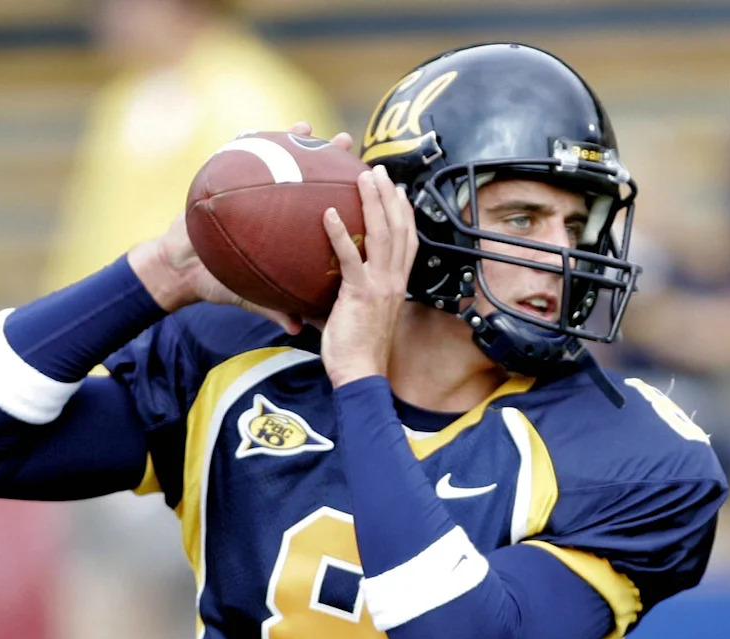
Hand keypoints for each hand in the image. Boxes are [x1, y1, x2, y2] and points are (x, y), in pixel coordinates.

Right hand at [128, 122, 353, 330]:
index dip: (346, 204)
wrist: (183, 271)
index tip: (369, 197)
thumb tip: (300, 327)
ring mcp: (254, 190)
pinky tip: (250, 130)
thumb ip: (278, 307)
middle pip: (311, 179)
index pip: (323, 213)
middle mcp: (277, 207)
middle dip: (333, 162)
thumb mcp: (252, 296)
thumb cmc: (220, 282)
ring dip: (295, 141)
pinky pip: (238, 155)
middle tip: (349, 148)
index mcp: (287, 232)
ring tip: (308, 128)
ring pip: (278, 158)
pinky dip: (246, 140)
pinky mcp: (226, 179)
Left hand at [320, 165, 417, 387]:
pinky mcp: (359, 293)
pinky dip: (339, 234)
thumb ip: (349, 296)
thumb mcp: (359, 317)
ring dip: (373, 202)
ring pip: (381, 234)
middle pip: (398, 228)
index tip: (398, 191)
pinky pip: (350, 257)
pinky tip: (329, 213)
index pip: (408, 242)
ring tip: (363, 177)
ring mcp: (379, 286)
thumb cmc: (357, 353)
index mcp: (396, 286)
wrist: (361, 376)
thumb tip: (322, 285)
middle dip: (390, 195)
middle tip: (378, 171)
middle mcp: (393, 281)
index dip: (405, 213)